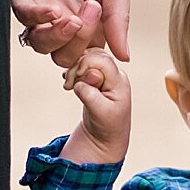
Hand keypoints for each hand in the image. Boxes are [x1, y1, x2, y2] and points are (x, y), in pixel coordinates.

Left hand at [11, 0, 132, 67]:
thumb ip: (120, 17)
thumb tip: (125, 56)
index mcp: (91, 22)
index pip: (88, 56)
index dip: (94, 56)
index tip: (102, 35)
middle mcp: (65, 19)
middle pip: (64, 57)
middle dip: (76, 45)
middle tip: (88, 14)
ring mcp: (42, 8)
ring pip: (41, 45)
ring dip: (56, 38)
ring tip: (70, 17)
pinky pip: (24, 19)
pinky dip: (37, 20)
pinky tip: (52, 10)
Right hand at [57, 46, 130, 164]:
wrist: (105, 135)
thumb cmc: (108, 126)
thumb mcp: (101, 113)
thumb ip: (91, 95)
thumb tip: (83, 79)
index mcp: (119, 81)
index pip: (101, 60)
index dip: (85, 65)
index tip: (77, 83)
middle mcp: (114, 74)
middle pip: (93, 54)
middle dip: (78, 66)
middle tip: (70, 84)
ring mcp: (104, 74)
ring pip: (86, 56)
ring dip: (74, 68)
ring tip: (70, 85)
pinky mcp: (95, 76)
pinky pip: (82, 63)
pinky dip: (72, 70)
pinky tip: (69, 82)